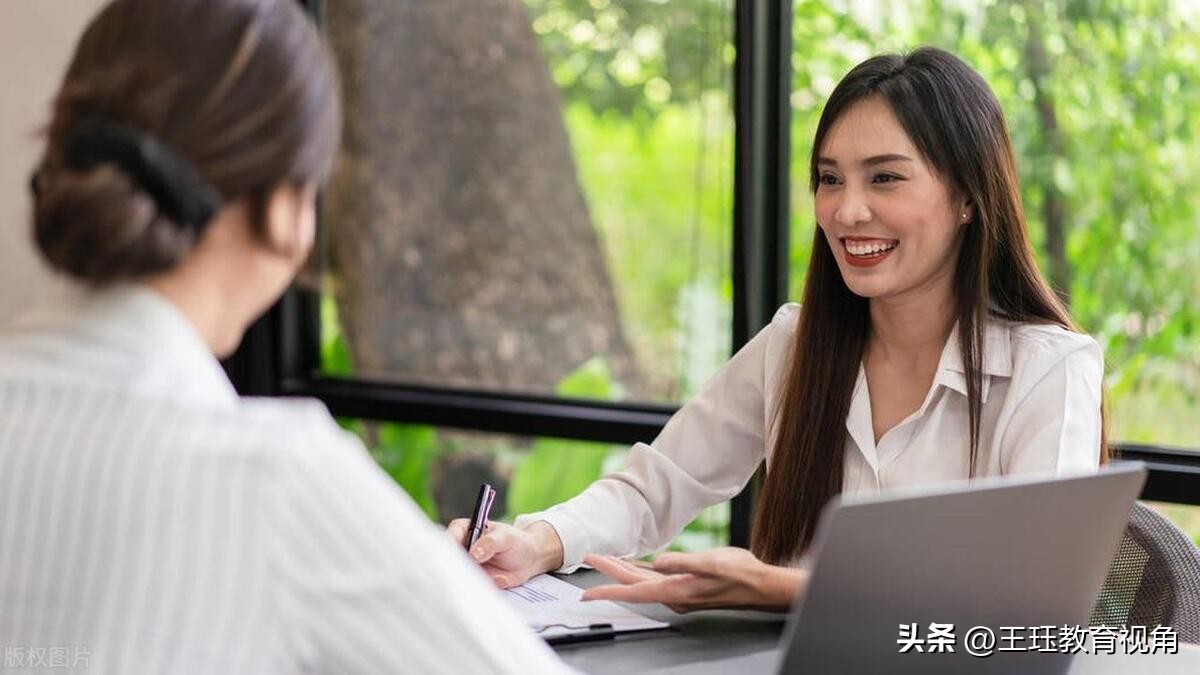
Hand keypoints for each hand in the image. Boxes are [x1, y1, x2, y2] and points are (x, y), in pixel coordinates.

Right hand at [445, 519, 563, 588]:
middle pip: (449, 559)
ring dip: (465, 581)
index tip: (455, 556)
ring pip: (458, 576)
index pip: (451, 535)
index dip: (449, 545)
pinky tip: (486, 589)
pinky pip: (470, 588)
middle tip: (465, 573)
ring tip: (482, 581)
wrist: (531, 559)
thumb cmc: (518, 541)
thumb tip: (474, 553)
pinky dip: (475, 591)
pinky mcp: (475, 581)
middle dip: (453, 567)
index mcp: (467, 530)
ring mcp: (468, 566)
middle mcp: (463, 549)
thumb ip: (490, 543)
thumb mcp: (506, 537)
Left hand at [580, 547, 805, 613]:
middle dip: (609, 572)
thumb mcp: (712, 563)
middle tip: (589, 559)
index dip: (608, 590)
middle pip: (633, 584)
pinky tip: (635, 564)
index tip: (587, 592)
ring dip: (623, 571)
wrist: (760, 584)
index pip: (633, 591)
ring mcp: (679, 591)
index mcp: (676, 590)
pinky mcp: (685, 585)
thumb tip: (658, 562)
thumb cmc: (740, 574)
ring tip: (604, 559)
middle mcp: (673, 594)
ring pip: (642, 581)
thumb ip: (684, 563)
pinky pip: (655, 579)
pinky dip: (641, 571)